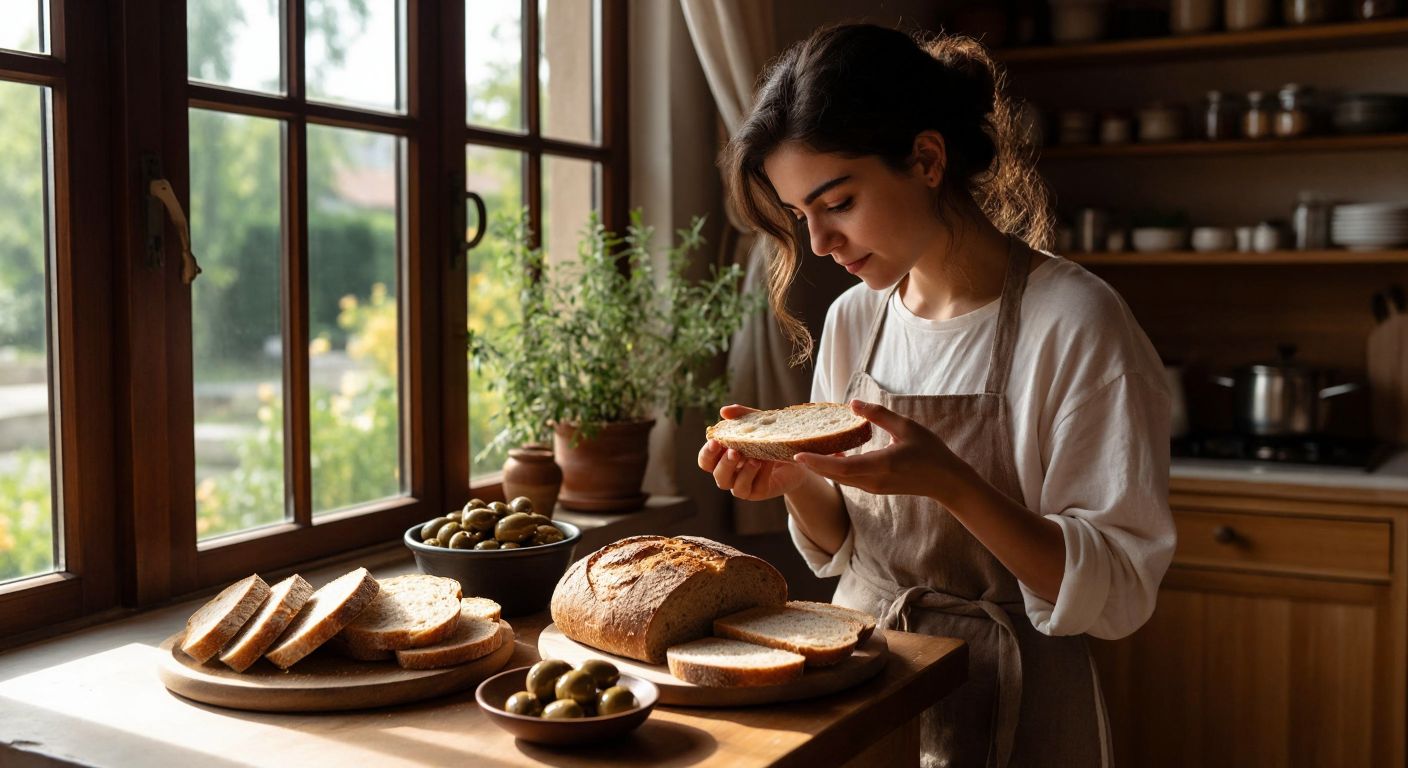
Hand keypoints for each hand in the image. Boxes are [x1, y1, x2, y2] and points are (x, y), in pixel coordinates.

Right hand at [698, 404, 810, 500]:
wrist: (796, 453)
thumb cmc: (769, 437)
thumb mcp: (756, 422)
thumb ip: (741, 415)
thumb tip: (724, 411)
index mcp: (723, 459)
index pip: (706, 461)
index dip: (707, 453)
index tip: (715, 441)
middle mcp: (731, 475)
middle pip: (718, 476)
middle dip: (725, 464)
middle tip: (734, 452)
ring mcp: (745, 486)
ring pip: (736, 488)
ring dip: (745, 473)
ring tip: (754, 459)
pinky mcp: (760, 492)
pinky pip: (757, 487)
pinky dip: (762, 474)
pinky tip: (768, 461)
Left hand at [794, 399, 968, 499]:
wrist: (946, 482)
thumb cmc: (930, 452)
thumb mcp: (906, 427)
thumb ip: (879, 415)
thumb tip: (853, 403)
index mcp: (880, 465)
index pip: (841, 467)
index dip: (818, 462)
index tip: (798, 456)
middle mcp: (873, 481)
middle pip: (834, 475)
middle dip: (812, 463)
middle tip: (792, 448)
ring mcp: (873, 488)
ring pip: (840, 478)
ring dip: (823, 466)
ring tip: (806, 448)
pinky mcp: (875, 488)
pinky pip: (849, 479)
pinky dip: (836, 468)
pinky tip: (831, 452)